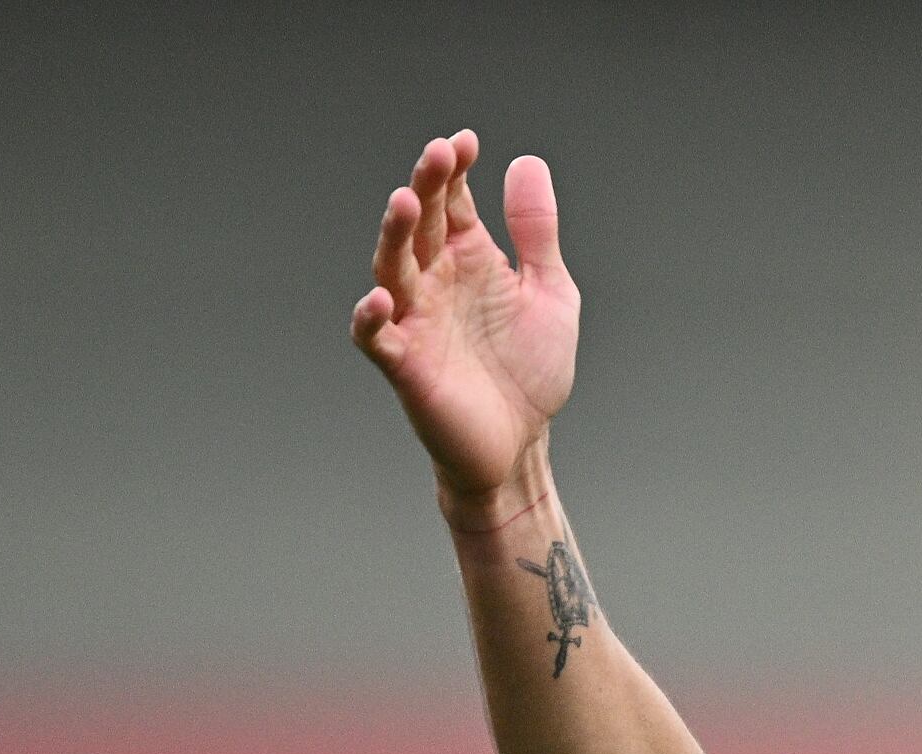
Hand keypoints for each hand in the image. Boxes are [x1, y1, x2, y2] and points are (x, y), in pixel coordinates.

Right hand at [348, 133, 577, 512]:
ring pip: (392, 268)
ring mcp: (416, 320)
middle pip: (421, 225)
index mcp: (469, 259)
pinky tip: (382, 299)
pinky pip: (376, 337)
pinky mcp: (405, 365)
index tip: (465, 142)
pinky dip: (372, 318)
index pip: (454, 202)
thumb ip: (537, 233)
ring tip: (406, 202)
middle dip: (427, 187)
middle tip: (438, 155)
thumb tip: (527, 161)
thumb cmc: (531, 370)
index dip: (454, 171)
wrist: (521, 443)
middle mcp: (436, 281)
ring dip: (395, 236)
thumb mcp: (549, 292)